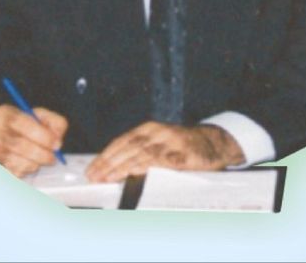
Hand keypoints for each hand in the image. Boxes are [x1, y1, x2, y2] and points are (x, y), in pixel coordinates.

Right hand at [0, 105, 67, 177]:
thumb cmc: (20, 123)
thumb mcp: (35, 114)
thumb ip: (52, 121)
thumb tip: (58, 139)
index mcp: (6, 114)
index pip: (25, 125)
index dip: (44, 136)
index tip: (57, 145)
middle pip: (21, 146)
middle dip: (42, 154)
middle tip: (53, 158)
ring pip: (18, 162)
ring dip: (35, 163)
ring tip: (39, 158)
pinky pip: (14, 173)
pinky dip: (25, 170)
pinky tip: (27, 162)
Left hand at [85, 121, 244, 182]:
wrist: (213, 143)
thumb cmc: (181, 147)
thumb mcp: (158, 143)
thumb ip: (139, 152)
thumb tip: (112, 169)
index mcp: (149, 129)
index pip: (122, 141)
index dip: (106, 155)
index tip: (92, 168)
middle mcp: (158, 132)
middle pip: (129, 147)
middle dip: (110, 163)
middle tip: (95, 176)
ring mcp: (171, 142)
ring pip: (144, 154)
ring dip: (124, 166)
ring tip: (109, 177)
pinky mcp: (184, 154)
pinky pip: (164, 161)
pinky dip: (150, 168)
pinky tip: (138, 174)